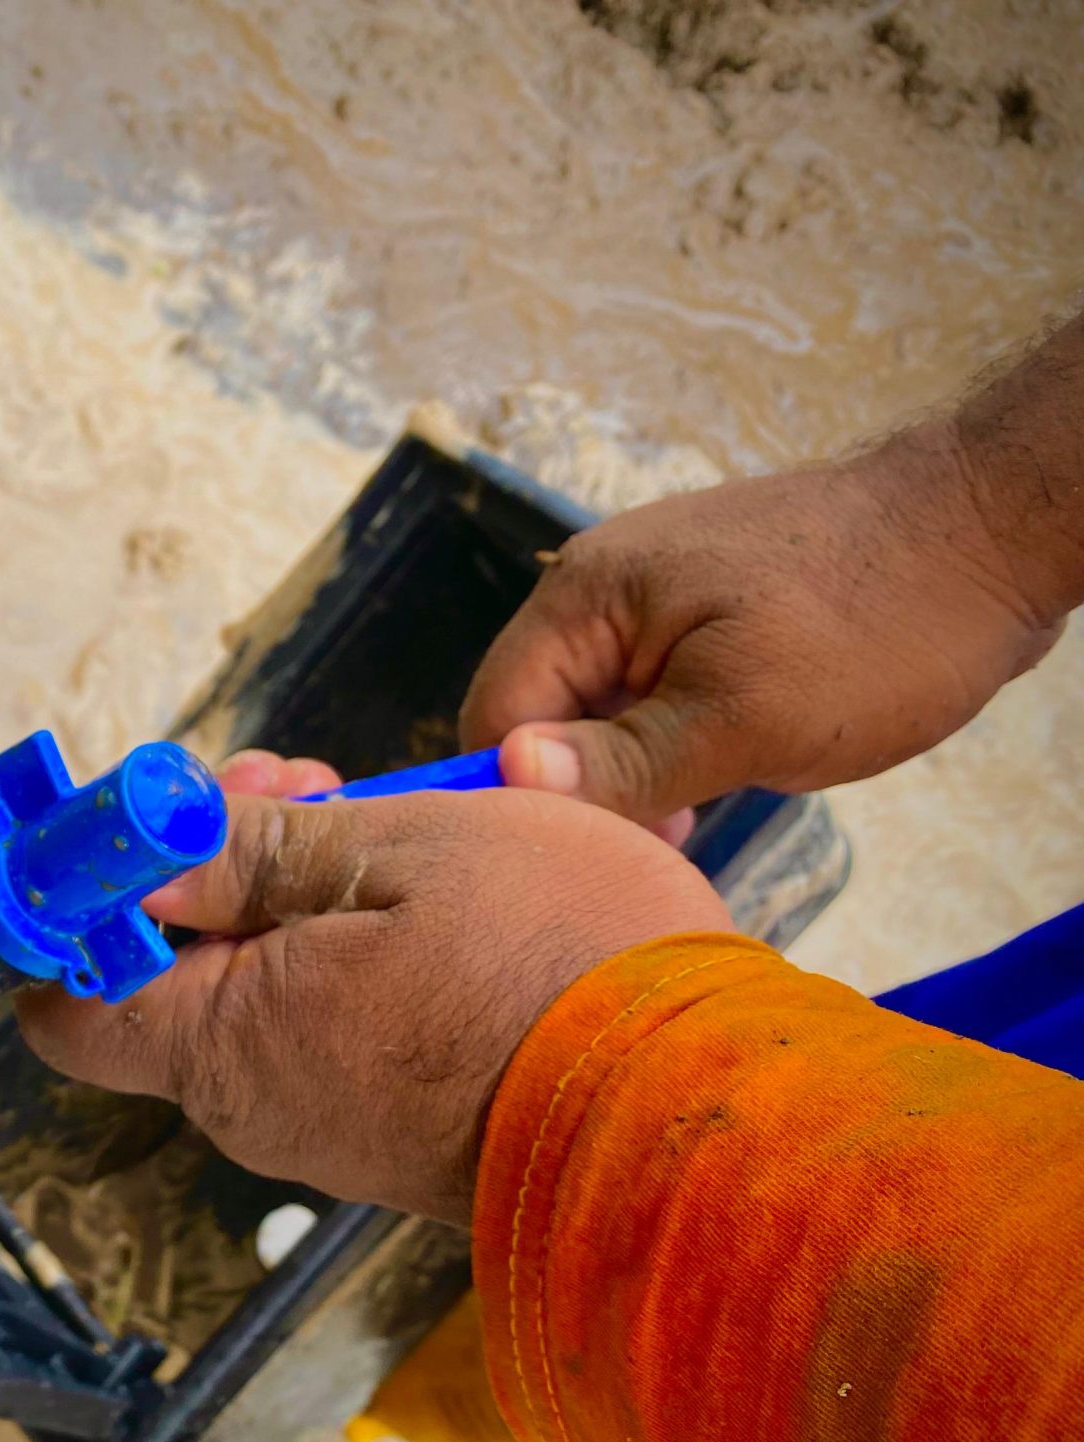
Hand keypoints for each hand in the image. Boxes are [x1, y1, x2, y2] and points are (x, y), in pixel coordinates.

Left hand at [16, 752, 733, 1222]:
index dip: (77, 907)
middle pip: (174, 973)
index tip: (129, 829)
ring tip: (396, 814)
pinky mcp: (399, 1131)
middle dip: (216, 862)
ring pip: (266, 987)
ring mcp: (328, 1127)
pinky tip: (441, 885)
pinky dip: (363, 947)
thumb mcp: (395, 853)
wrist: (705, 1120)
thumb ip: (248, 851)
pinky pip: (340, 1023)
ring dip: (304, 890)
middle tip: (305, 781)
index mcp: (223, 1041)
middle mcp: (255, 1105)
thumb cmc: (559, 971)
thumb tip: (132, 856)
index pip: (67, 1001)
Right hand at [460, 443, 1062, 829]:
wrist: (1003, 529)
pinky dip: (679, 743)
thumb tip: (507, 775)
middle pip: (544, 714)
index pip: (497, 714)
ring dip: (639, 772)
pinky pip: (657, 695)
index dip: (524, 793)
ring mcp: (663, 597)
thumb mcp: (743, 715)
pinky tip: (729, 770)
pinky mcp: (714, 612)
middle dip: (588, 787)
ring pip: (604, 712)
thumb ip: (621, 758)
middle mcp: (607, 585)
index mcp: (588, 592)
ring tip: (703, 810)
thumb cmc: (879, 622)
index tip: (587, 852)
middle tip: (666, 839)